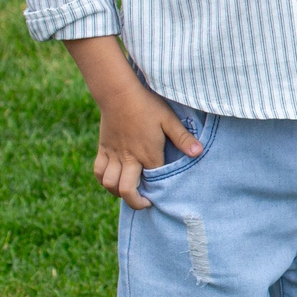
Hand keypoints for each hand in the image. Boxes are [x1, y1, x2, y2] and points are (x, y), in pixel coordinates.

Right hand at [90, 82, 199, 209]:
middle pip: (126, 190)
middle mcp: (129, 158)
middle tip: (145, 203)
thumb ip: (182, 138)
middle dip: (136, 202)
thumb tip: (198, 152)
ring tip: (130, 191)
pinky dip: (103, 180)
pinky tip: (112, 181)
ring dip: (118, 192)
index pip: (153, 181)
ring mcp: (114, 154)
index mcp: (148, 153)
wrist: (118, 94)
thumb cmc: (147, 105)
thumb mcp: (169, 119)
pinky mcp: (103, 149)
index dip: (158, 190)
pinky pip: (98, 171)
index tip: (164, 194)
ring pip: (109, 184)